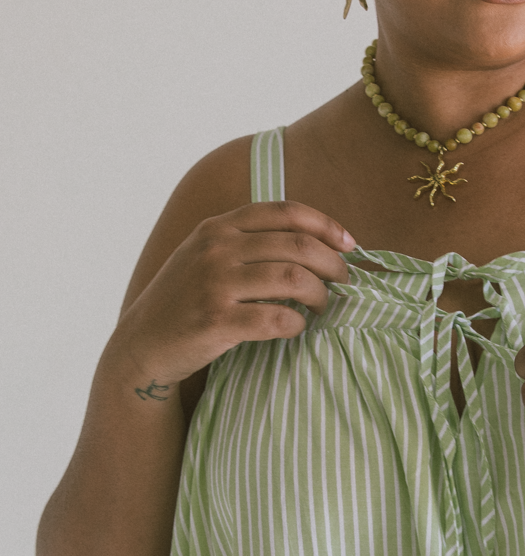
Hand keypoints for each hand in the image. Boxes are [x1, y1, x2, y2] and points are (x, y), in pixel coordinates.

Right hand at [113, 201, 354, 385]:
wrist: (142, 344)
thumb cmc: (188, 299)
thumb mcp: (209, 254)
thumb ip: (251, 242)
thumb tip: (319, 242)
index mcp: (219, 227)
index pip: (286, 211)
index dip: (326, 226)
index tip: (350, 245)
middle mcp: (216, 248)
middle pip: (299, 246)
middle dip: (333, 265)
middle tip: (344, 282)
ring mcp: (214, 283)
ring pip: (294, 279)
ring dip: (320, 295)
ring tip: (322, 306)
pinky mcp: (216, 320)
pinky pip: (278, 318)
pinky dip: (297, 324)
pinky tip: (296, 327)